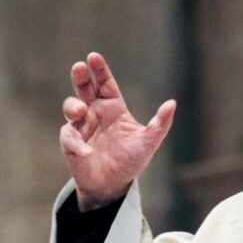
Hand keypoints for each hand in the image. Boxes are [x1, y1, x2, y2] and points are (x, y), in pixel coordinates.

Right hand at [60, 52, 175, 210]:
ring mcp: (81, 126)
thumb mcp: (149, 142)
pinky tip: (87, 151)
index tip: (93, 57)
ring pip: (71, 107)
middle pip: (84, 89)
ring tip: (80, 110)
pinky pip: (69, 137)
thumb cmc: (130, 160)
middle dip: (81, 77)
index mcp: (113, 108)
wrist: (113, 185)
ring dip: (73, 106)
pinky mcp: (71, 143)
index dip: (100, 70)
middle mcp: (95, 113)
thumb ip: (160, 123)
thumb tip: (172, 103)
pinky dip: (77, 143)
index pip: (105, 84)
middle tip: (79, 67)